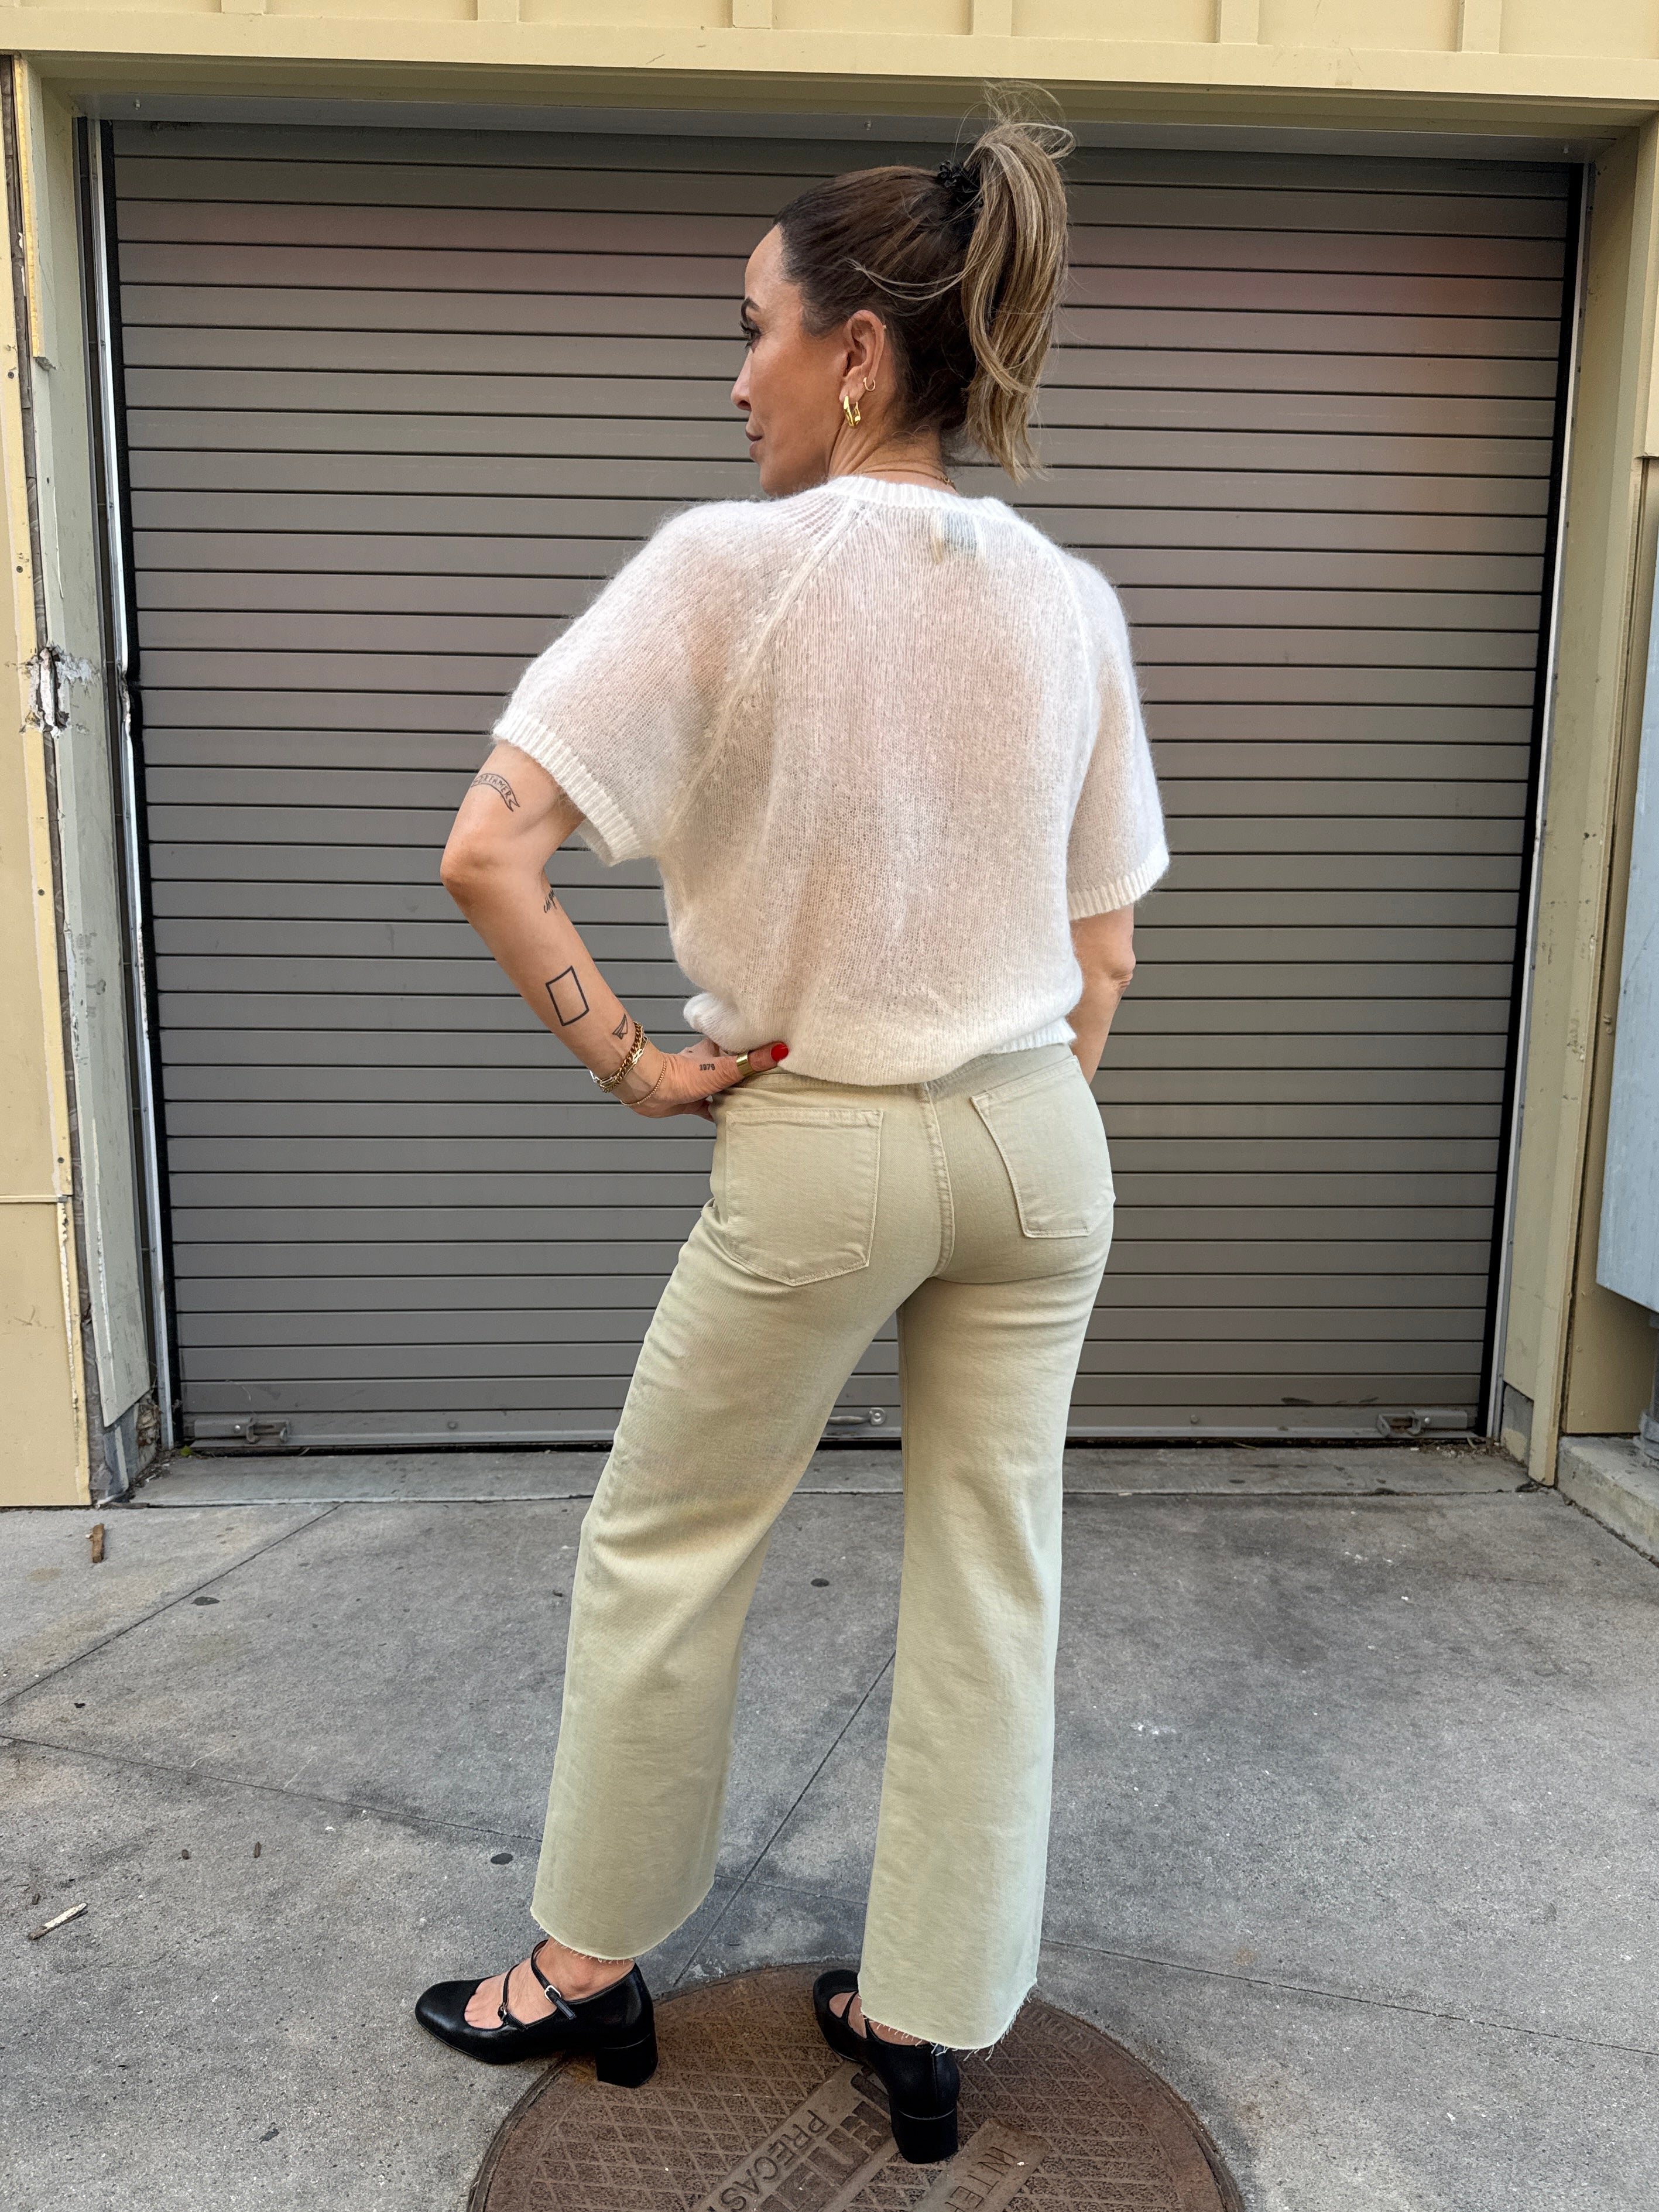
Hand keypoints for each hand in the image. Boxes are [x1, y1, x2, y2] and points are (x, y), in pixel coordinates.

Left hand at [617, 1035, 788, 1119]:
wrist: (649, 1091)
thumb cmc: (681, 1075)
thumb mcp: (725, 1068)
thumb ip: (753, 1061)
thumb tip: (781, 1049)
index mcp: (716, 1048)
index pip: (741, 1042)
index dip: (757, 1043)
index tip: (776, 1046)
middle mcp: (708, 1063)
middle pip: (734, 1065)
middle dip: (749, 1071)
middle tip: (771, 1077)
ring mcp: (699, 1082)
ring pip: (723, 1086)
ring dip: (736, 1091)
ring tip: (758, 1097)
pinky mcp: (692, 1100)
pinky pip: (710, 1107)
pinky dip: (720, 1111)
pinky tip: (733, 1117)